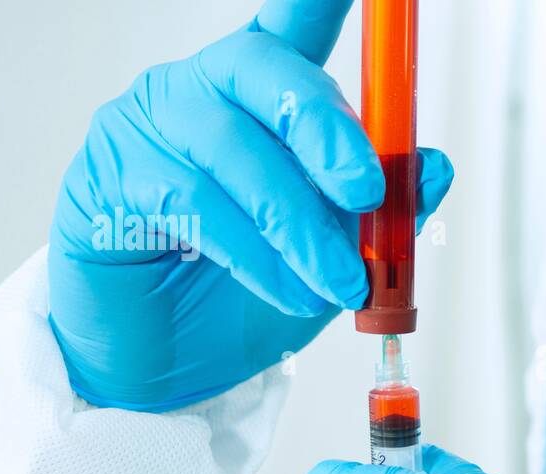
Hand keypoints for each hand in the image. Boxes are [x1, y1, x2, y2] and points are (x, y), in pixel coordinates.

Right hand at [48, 0, 452, 411]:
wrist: (167, 366)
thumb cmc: (247, 292)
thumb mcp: (336, 254)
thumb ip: (384, 210)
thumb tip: (435, 166)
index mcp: (265, 89)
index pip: (298, 19)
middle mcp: (205, 88)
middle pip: (266, 69)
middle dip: (329, 132)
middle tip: (368, 193)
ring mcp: (149, 124)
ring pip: (235, 149)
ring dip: (300, 224)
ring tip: (339, 282)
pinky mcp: (110, 176)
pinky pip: (194, 205)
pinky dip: (255, 256)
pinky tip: (287, 290)